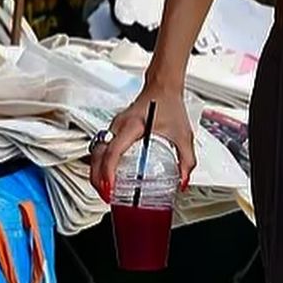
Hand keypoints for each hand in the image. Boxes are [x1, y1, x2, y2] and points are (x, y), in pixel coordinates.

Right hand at [89, 87, 195, 201]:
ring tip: (104, 190)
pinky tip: (109, 175)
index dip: (108, 171)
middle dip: (97, 178)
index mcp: (133, 126)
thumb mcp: (183, 135)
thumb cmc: (169, 105)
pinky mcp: (115, 130)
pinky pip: (101, 148)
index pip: (113, 151)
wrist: (162, 87)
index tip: (110, 187)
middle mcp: (119, 126)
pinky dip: (101, 163)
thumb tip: (183, 181)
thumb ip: (186, 160)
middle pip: (97, 154)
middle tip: (106, 195)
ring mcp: (114, 127)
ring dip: (96, 171)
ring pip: (96, 151)